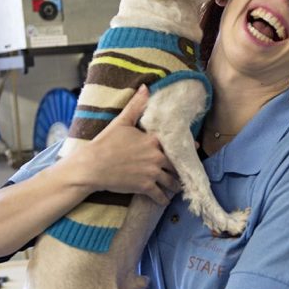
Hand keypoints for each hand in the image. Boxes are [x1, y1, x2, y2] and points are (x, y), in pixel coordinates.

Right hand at [70, 85, 180, 204]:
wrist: (92, 166)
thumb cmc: (105, 143)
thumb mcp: (121, 122)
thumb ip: (136, 106)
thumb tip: (145, 87)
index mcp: (153, 140)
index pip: (176, 144)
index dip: (185, 148)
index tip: (196, 150)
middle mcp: (156, 156)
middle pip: (175, 165)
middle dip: (180, 170)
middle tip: (185, 174)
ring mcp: (152, 172)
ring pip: (171, 181)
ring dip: (174, 185)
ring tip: (176, 187)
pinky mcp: (145, 186)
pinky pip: (160, 195)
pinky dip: (163, 199)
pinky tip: (164, 200)